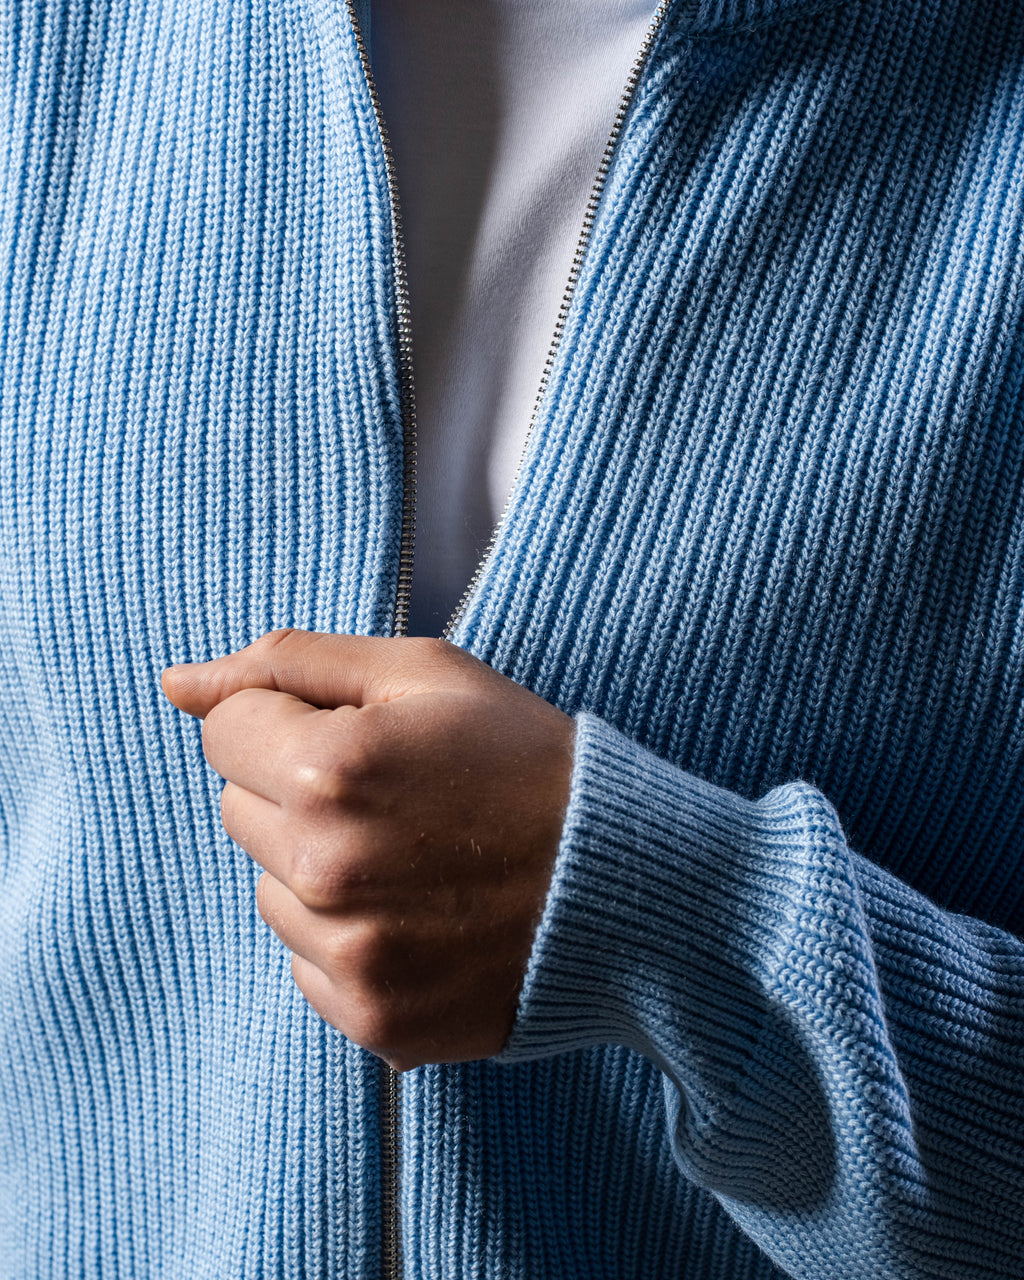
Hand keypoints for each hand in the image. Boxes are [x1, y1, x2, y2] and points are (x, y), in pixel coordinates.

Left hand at [161, 629, 574, 1070]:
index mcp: (332, 770)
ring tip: (412, 856)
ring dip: (318, 867)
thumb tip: (178, 682)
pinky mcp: (373, 1018)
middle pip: (239, 809)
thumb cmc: (525, 759)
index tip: (360, 734)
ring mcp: (350, 954)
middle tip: (394, 793)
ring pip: (269, 889)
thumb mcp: (424, 673)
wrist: (622, 882)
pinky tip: (420, 913)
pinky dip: (348, 935)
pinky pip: (307, 962)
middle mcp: (326, 871)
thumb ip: (291, 662)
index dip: (290, 720)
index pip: (225, 731)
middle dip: (297, 789)